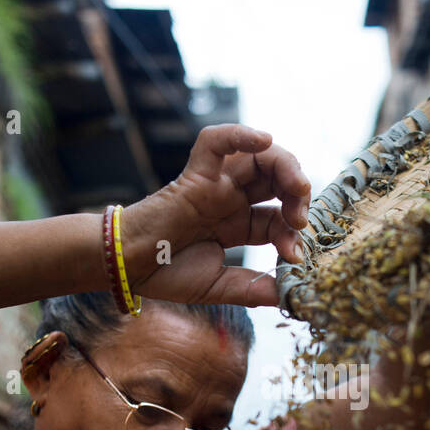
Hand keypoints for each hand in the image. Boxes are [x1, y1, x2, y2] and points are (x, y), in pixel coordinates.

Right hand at [120, 124, 310, 307]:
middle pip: (277, 181)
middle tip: (302, 218)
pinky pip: (216, 143)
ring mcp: (215, 184)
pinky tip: (264, 140)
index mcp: (238, 223)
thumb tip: (288, 295)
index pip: (278, 218)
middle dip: (298, 194)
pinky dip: (240, 134)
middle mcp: (231, 199)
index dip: (293, 234)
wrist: (127, 267)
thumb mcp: (218, 287)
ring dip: (286, 166)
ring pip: (258, 157)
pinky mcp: (195, 174)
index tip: (295, 257)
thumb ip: (252, 289)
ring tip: (298, 187)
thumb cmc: (165, 273)